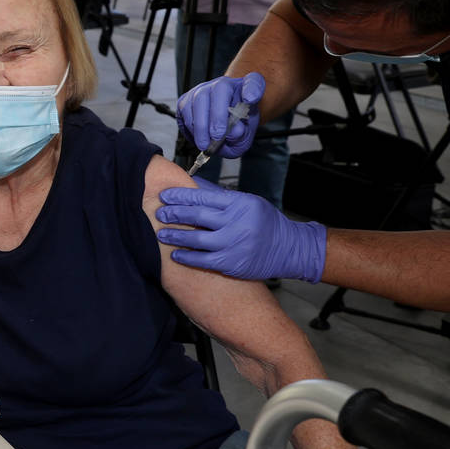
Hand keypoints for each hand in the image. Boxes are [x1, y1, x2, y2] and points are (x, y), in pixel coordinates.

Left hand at [156, 179, 325, 282]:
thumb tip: (193, 185)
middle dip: (175, 214)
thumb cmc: (266, 222)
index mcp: (240, 203)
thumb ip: (220, 196)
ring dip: (176, 236)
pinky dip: (188, 257)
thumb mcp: (248, 201)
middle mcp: (237, 222)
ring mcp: (234, 244)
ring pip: (197, 239)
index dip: (181, 196)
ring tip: (161, 234)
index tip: (165, 196)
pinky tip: (176, 254)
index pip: (204, 197)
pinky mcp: (233, 263)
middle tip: (159, 213)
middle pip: (198, 217)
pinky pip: (204, 260)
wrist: (290, 248)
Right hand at [176, 73, 264, 156]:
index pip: (254, 83)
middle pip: (221, 90)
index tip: (251, 99)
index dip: (252, 89)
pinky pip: (185, 109)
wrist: (220, 125)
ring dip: (201, 125)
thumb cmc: (234, 127)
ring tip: (205, 144)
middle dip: (217, 116)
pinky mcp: (187, 97)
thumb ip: (241, 136)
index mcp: (246, 89)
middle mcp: (225, 84)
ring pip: (199, 99)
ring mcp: (204, 88)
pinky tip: (197, 136)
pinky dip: (190, 125)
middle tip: (217, 136)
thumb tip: (233, 132)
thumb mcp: (244, 136)